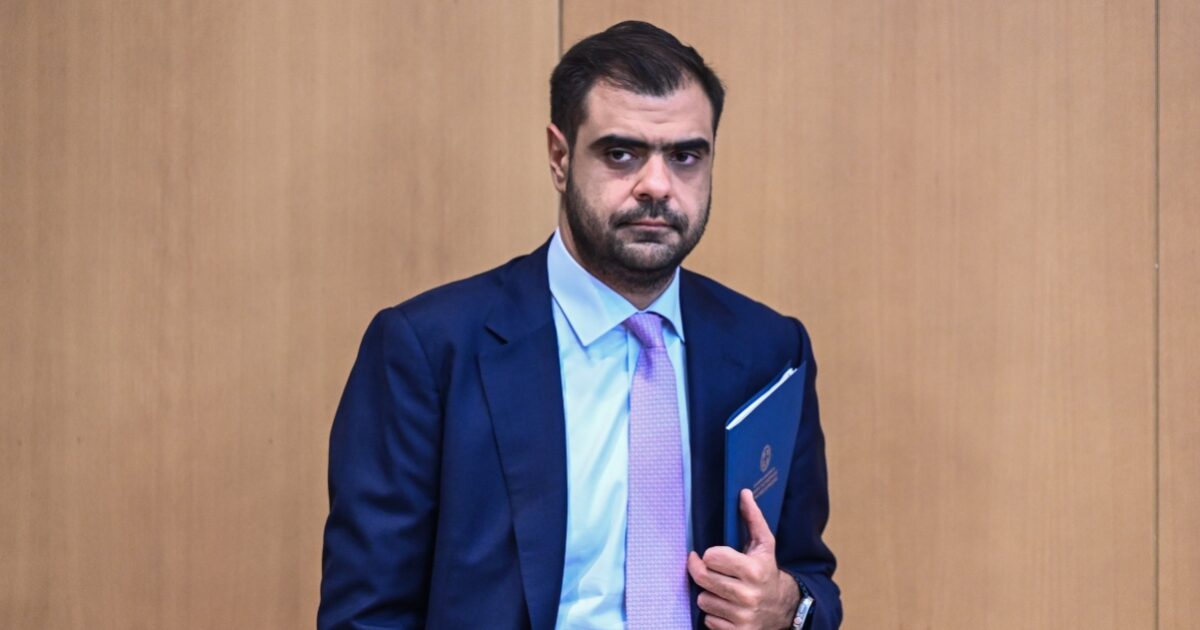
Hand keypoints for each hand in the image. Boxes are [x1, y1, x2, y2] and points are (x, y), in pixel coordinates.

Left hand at [687, 489, 799, 628]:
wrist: (784, 608)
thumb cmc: (767, 571)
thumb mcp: (764, 545)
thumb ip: (752, 518)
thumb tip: (743, 493)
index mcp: (754, 570)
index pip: (711, 557)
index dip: (709, 555)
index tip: (713, 555)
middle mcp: (748, 595)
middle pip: (703, 579)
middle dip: (702, 572)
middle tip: (708, 569)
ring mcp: (743, 616)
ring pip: (703, 600)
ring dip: (709, 594)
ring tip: (722, 590)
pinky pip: (708, 620)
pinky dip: (714, 614)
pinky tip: (726, 608)